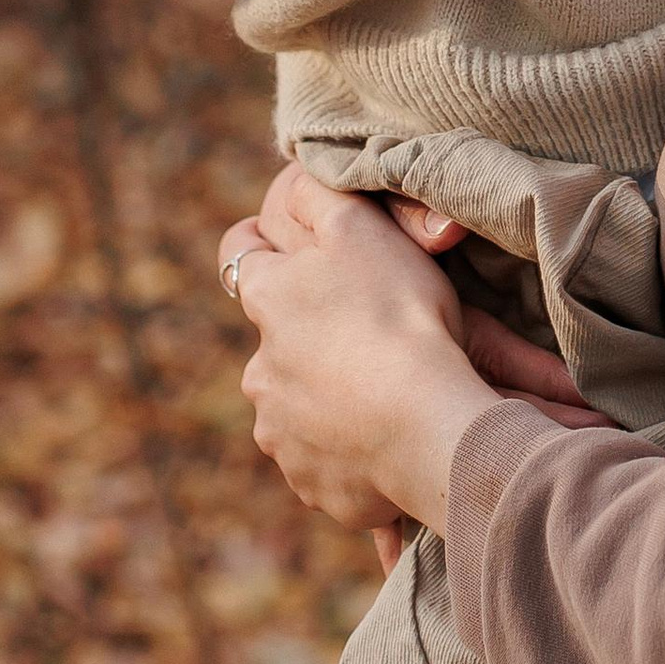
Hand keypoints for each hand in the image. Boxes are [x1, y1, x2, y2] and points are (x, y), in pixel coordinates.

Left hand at [225, 165, 610, 538]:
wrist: (424, 427)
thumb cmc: (398, 318)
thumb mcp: (359, 228)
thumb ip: (317, 196)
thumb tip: (290, 180)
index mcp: (267, 301)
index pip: (240, 257)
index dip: (267, 249)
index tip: (302, 258)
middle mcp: (259, 372)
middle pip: (278, 343)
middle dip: (314, 340)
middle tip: (373, 338)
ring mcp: (280, 433)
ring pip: (300, 406)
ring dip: (333, 401)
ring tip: (389, 398)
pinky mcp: (310, 483)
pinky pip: (327, 462)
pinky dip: (352, 452)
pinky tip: (392, 442)